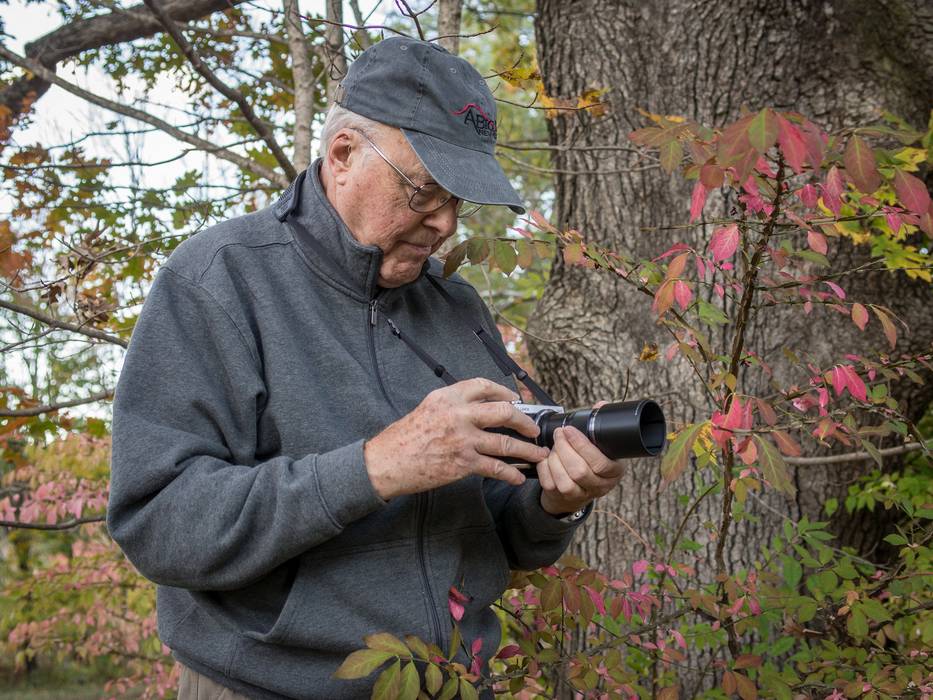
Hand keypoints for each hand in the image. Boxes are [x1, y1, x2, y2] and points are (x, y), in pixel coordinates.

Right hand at [364, 378, 549, 499]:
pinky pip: (495, 467)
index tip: (514, 399)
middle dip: (524, 420)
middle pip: (503, 412)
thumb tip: (479, 408)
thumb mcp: (427, 408)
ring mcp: (463, 439)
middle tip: (534, 428)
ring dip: (527, 450)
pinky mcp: (463, 463)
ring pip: (505, 442)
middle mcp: (458, 414)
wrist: (387, 462)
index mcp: (448, 397)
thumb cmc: (403, 437)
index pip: (483, 386)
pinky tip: (518, 477)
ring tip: (539, 454)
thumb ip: (453, 405)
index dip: (504, 392)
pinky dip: (510, 473)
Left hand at [537, 402, 623, 515]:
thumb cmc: (591, 461)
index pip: (600, 463)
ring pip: (565, 479)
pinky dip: (544, 467)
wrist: (579, 489)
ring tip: (554, 445)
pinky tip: (546, 457)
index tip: (569, 430)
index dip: (582, 445)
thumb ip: (599, 425)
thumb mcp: (602, 446)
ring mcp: (580, 494)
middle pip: (579, 470)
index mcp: (613, 472)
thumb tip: (601, 405)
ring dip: (554, 458)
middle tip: (559, 434)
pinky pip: (550, 483)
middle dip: (565, 448)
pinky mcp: (562, 497)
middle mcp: (599, 486)